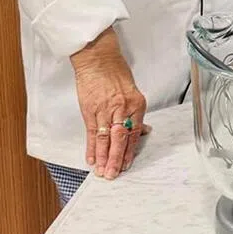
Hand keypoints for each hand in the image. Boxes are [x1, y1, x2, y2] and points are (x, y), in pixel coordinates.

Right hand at [70, 29, 150, 178]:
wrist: (98, 58)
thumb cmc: (115, 71)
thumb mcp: (132, 90)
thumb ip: (136, 112)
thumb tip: (142, 130)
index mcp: (136, 104)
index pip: (135, 133)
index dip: (130, 152)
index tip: (127, 165)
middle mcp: (122, 108)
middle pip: (120, 139)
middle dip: (116, 160)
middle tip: (114, 175)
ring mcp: (105, 110)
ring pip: (105, 139)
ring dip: (103, 157)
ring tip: (102, 172)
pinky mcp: (90, 110)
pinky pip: (91, 133)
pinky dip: (91, 147)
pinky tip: (91, 158)